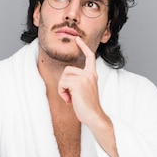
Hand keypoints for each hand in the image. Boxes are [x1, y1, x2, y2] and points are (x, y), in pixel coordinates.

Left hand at [58, 36, 118, 156]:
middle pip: (68, 69)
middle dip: (64, 82)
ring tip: (70, 98)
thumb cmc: (88, 106)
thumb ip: (80, 81)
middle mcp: (90, 74)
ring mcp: (84, 78)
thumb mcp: (85, 90)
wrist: (94, 116)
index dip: (83, 47)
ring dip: (63, 89)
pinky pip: (62, 83)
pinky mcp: (78, 84)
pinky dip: (62, 93)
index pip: (89, 57)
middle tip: (70, 95)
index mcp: (92, 75)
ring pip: (64, 77)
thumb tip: (67, 77)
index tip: (78, 39)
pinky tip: (69, 100)